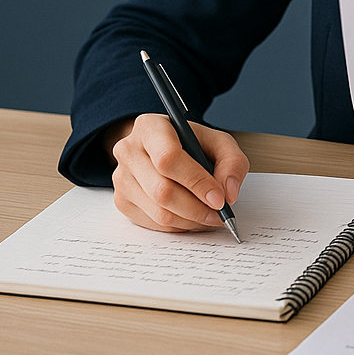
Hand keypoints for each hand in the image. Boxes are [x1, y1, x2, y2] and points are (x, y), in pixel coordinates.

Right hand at [106, 114, 249, 232]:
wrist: (160, 148)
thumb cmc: (190, 144)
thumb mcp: (218, 142)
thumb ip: (232, 163)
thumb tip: (228, 194)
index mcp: (151, 127)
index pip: (169, 158)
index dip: (196, 182)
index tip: (219, 199)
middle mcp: (129, 150)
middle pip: (162, 190)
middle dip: (197, 208)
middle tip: (220, 215)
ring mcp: (121, 178)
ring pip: (158, 212)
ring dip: (190, 221)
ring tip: (209, 217)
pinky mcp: (122, 201)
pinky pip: (153, 223)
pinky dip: (178, 227)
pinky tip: (192, 218)